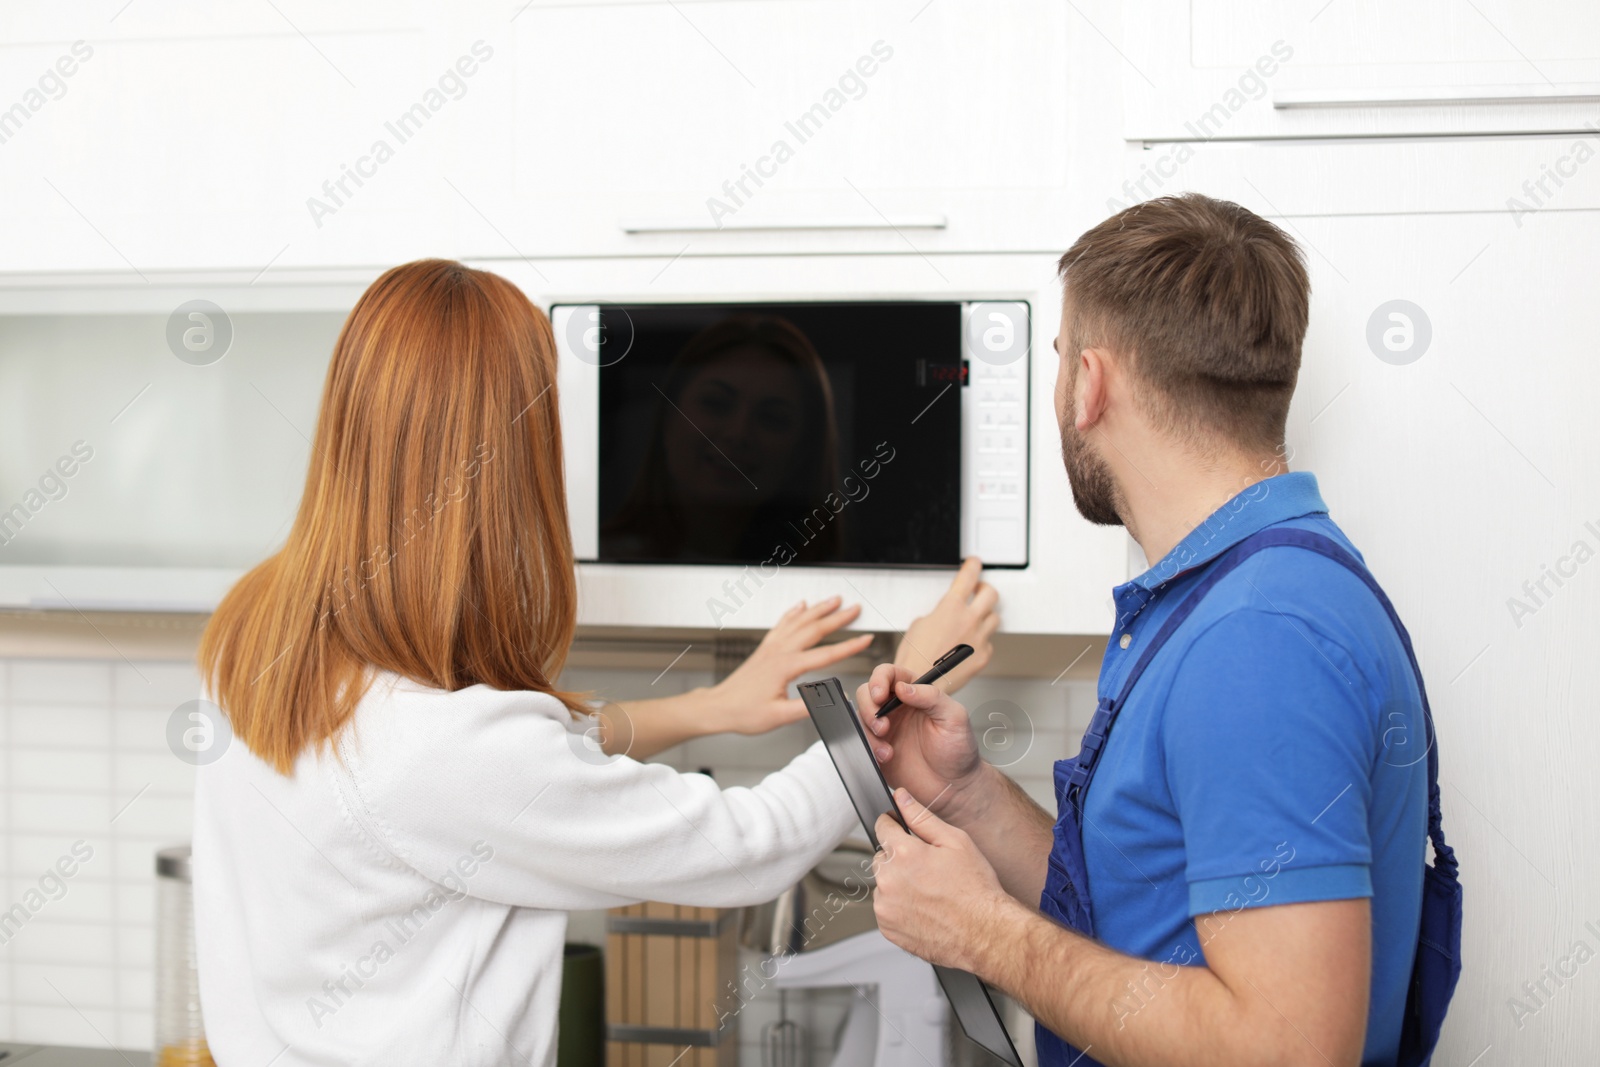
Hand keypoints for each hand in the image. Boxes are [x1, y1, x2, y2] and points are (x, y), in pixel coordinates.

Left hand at [703, 596, 871, 734]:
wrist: (717, 707)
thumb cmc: (744, 713)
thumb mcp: (779, 717)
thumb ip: (809, 708)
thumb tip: (834, 701)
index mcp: (785, 667)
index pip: (826, 655)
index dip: (849, 647)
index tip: (866, 639)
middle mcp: (778, 652)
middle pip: (814, 629)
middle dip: (838, 617)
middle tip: (856, 608)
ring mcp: (771, 648)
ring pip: (798, 621)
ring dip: (818, 609)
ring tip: (835, 600)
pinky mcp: (764, 649)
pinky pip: (782, 624)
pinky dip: (793, 612)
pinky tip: (800, 605)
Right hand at [855, 662, 985, 817]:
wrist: (954, 786)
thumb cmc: (959, 751)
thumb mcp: (954, 717)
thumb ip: (931, 697)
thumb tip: (903, 687)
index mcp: (916, 693)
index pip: (890, 674)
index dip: (879, 679)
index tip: (880, 695)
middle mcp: (898, 707)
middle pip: (868, 692)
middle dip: (869, 707)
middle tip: (882, 725)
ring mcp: (887, 728)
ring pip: (861, 717)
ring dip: (869, 731)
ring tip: (887, 747)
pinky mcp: (878, 748)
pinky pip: (862, 741)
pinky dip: (869, 747)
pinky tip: (886, 757)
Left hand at [873, 789, 1016, 972]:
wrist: (985, 933)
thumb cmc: (976, 889)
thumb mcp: (956, 842)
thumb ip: (922, 817)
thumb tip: (901, 798)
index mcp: (904, 854)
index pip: (882, 827)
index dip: (894, 826)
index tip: (902, 831)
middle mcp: (889, 880)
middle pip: (882, 857)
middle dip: (899, 858)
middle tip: (928, 869)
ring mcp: (886, 906)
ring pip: (883, 884)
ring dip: (898, 884)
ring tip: (929, 892)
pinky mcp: (887, 928)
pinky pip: (886, 909)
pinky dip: (899, 907)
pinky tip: (924, 908)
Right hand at [895, 557, 998, 693]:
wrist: (921, 684)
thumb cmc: (915, 657)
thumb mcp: (920, 624)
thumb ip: (938, 614)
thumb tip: (945, 614)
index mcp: (951, 607)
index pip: (968, 577)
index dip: (972, 566)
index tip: (974, 563)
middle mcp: (969, 620)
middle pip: (990, 593)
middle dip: (985, 589)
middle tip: (979, 590)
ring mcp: (979, 638)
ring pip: (994, 617)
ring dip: (986, 615)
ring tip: (975, 619)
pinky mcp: (983, 656)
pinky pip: (989, 641)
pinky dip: (981, 640)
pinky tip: (970, 644)